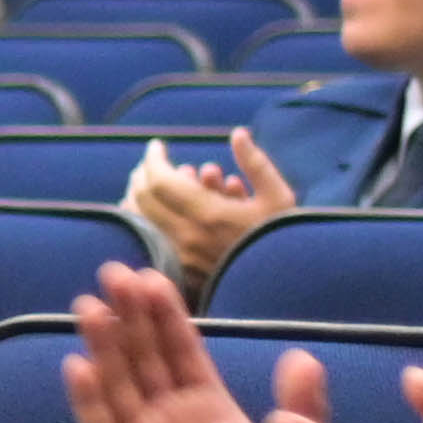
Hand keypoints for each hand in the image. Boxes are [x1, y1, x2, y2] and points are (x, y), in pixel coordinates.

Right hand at [62, 268, 422, 422]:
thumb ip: (302, 408)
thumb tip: (303, 356)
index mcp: (208, 412)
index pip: (181, 352)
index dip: (165, 316)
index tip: (153, 276)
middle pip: (142, 359)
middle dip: (127, 316)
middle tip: (111, 272)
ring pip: (118, 384)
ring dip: (102, 345)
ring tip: (88, 304)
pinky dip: (89, 400)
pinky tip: (78, 366)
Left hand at [121, 128, 298, 283]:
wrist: (281, 289)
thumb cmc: (283, 240)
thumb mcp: (279, 196)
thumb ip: (256, 163)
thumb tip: (238, 133)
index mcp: (209, 214)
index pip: (162, 181)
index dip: (153, 159)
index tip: (157, 145)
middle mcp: (186, 237)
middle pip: (144, 199)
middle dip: (143, 174)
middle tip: (150, 163)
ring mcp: (178, 256)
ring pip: (140, 221)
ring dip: (139, 197)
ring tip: (150, 183)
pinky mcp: (176, 271)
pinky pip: (148, 241)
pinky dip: (144, 220)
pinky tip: (152, 211)